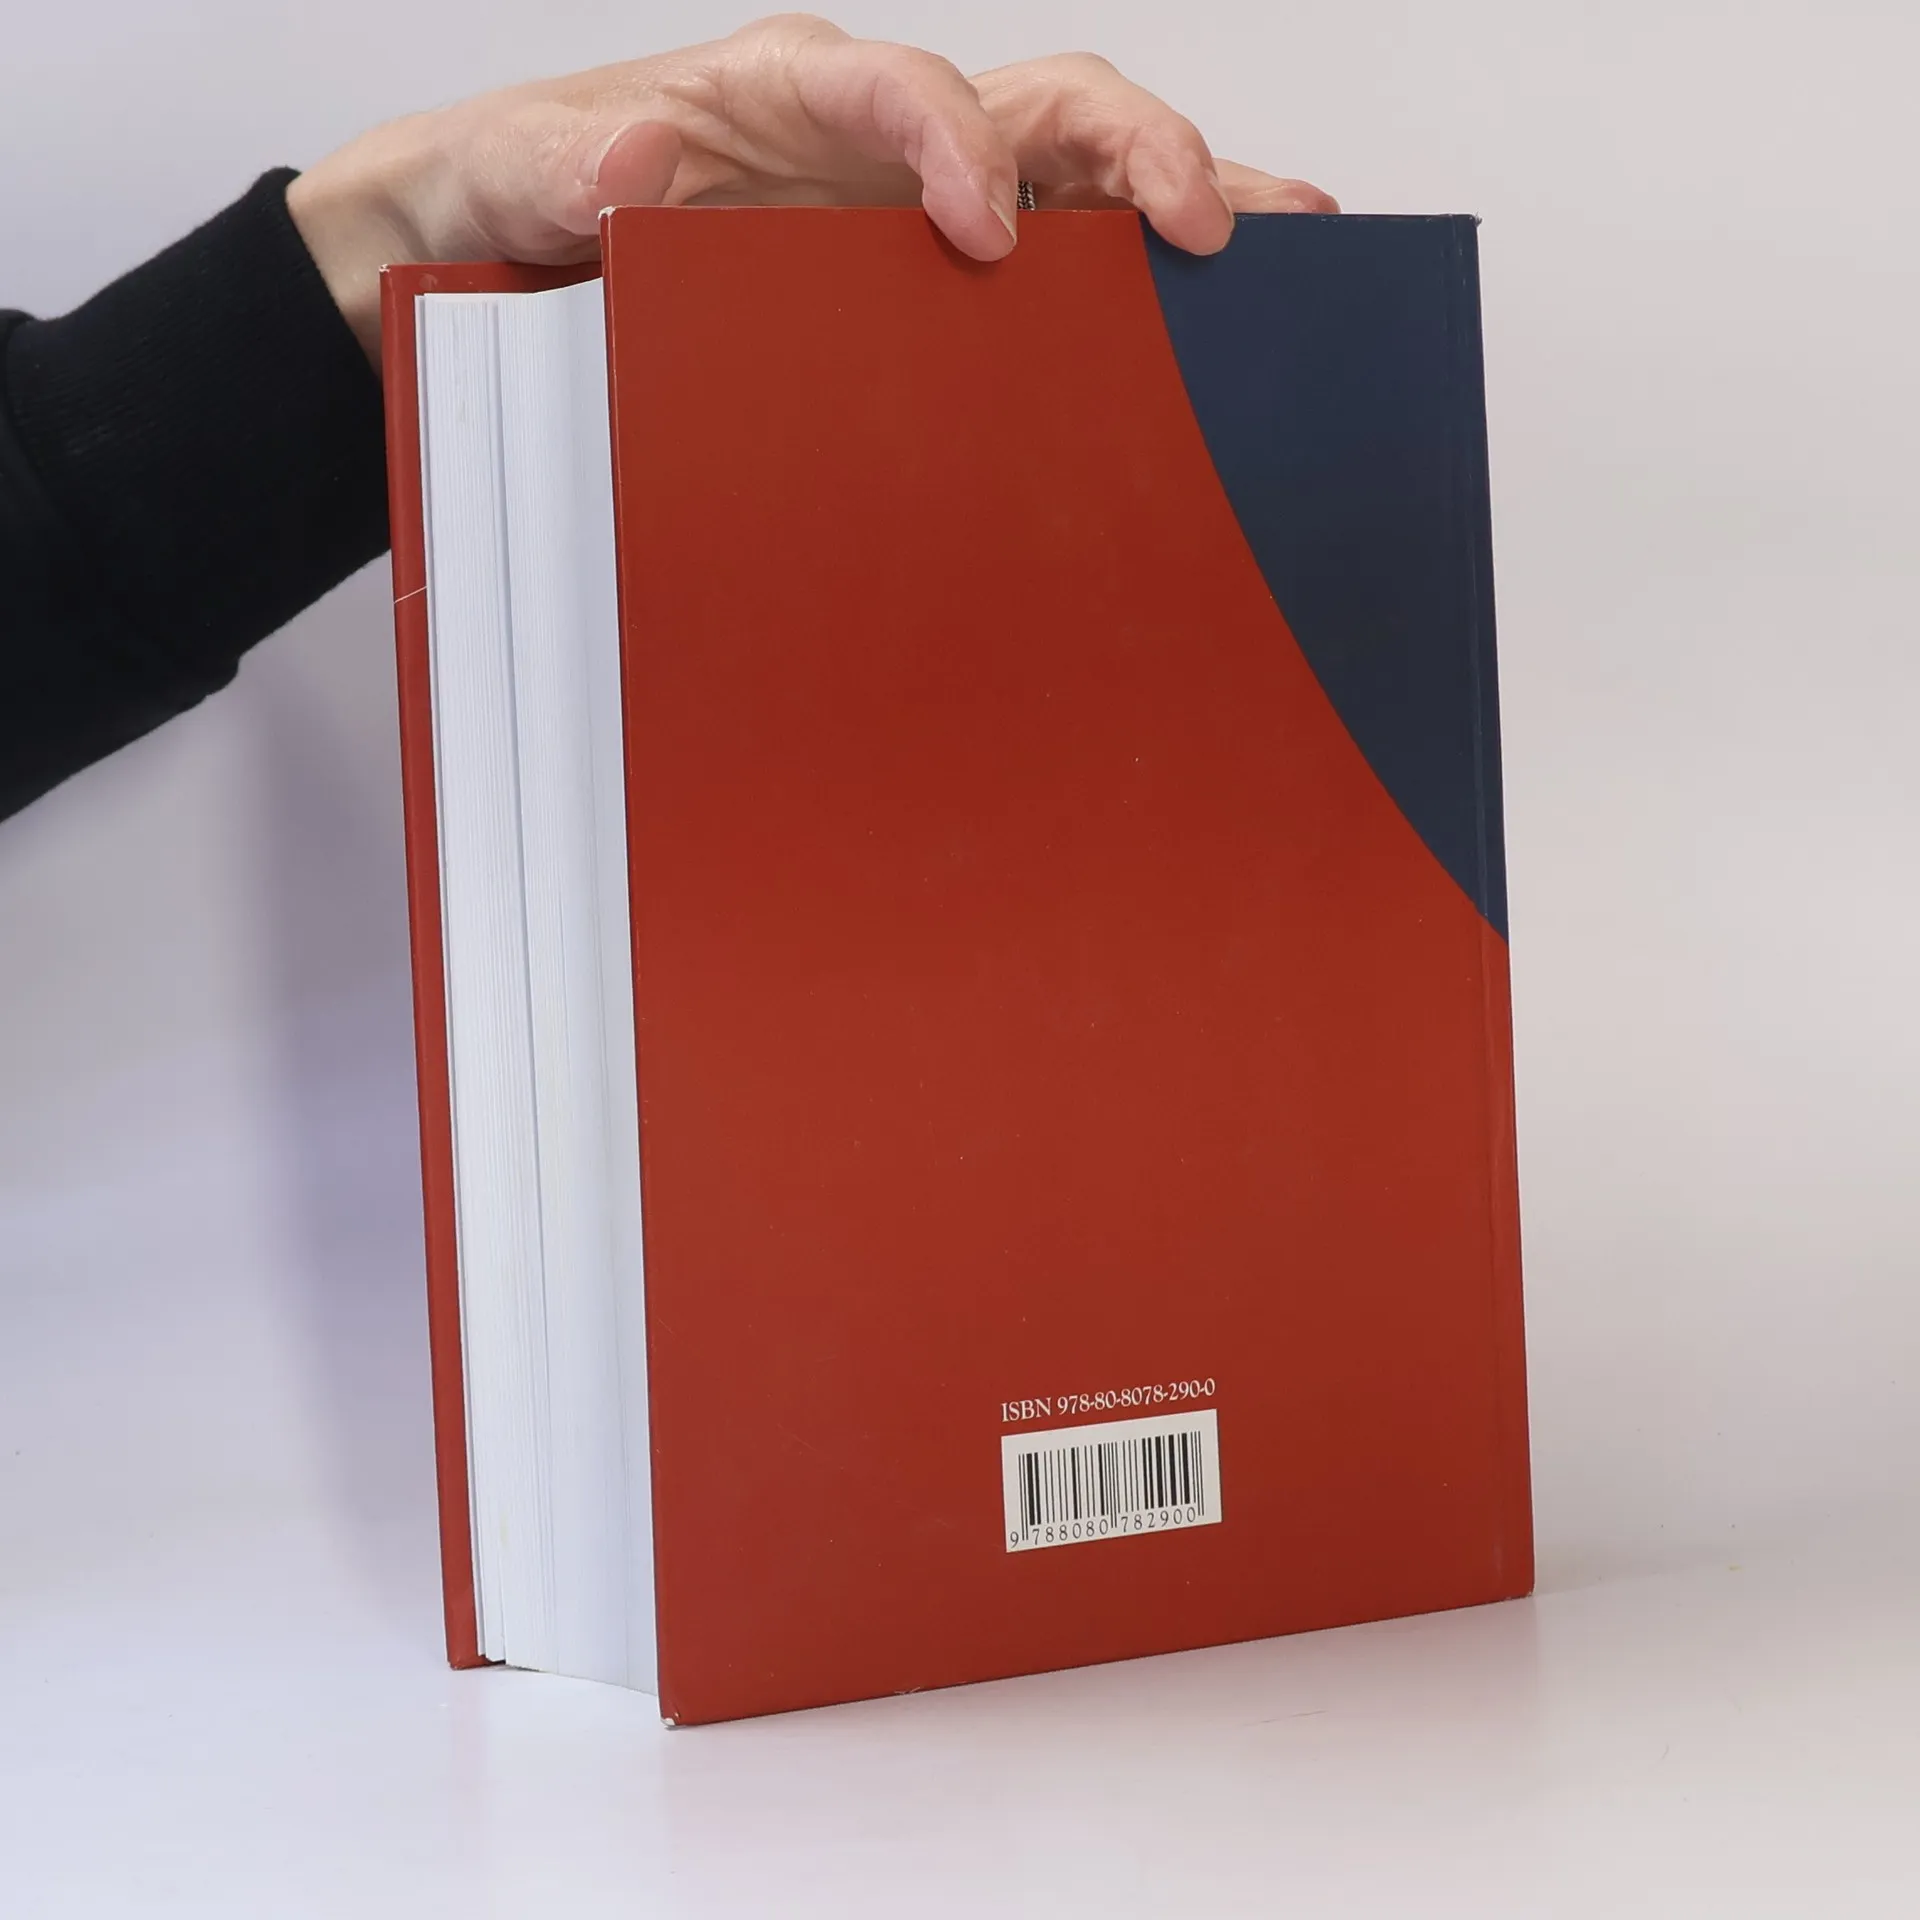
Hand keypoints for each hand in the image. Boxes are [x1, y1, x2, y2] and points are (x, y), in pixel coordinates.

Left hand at [288, 15, 1335, 360]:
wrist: (496, 246)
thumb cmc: (517, 197)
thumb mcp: (515, 178)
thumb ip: (569, 167)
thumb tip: (642, 161)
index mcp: (786, 92)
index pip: (901, 84)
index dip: (957, 142)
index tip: (986, 232)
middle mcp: (875, 133)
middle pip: (1041, 101)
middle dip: (1135, 154)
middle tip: (1205, 231)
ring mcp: (915, 200)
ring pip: (1081, 169)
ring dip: (1186, 197)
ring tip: (1289, 239)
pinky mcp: (930, 272)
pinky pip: (1059, 256)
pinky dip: (1141, 272)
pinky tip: (1217, 306)